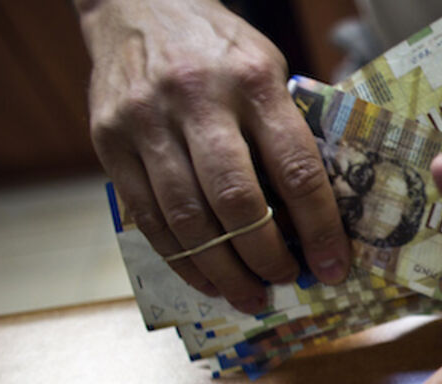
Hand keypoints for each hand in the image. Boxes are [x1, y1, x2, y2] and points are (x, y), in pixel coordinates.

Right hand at [78, 0, 348, 312]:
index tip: (332, 267)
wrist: (137, 6)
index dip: (318, 228)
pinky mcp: (109, 140)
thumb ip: (289, 130)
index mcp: (253, 81)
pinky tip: (205, 278)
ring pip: (188, 219)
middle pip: (237, 201)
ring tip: (248, 295)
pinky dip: (180, 258)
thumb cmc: (219, 50)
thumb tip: (323, 214)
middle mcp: (197, 100)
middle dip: (266, 256)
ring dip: (223, 270)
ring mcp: (147, 121)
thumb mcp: (268, 69)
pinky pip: (147, 218)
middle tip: (285, 283)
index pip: (295, 168)